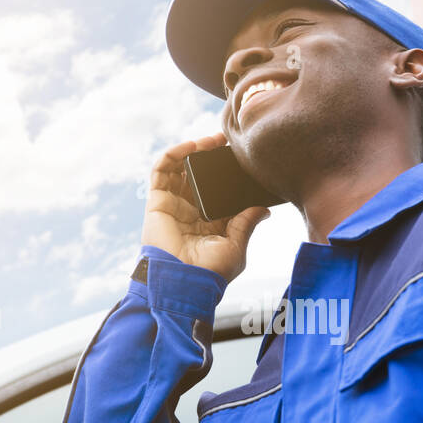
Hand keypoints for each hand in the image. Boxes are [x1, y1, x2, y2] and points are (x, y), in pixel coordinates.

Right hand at [142, 132, 271, 282]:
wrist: (184, 281)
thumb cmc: (210, 272)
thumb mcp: (236, 246)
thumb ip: (246, 223)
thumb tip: (265, 208)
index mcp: (209, 222)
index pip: (217, 190)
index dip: (227, 173)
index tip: (242, 158)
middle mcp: (190, 211)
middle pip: (198, 175)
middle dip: (211, 157)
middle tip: (227, 142)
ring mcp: (173, 205)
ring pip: (179, 169)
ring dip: (193, 150)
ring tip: (211, 141)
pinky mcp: (157, 201)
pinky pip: (161, 171)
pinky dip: (173, 154)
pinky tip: (191, 146)